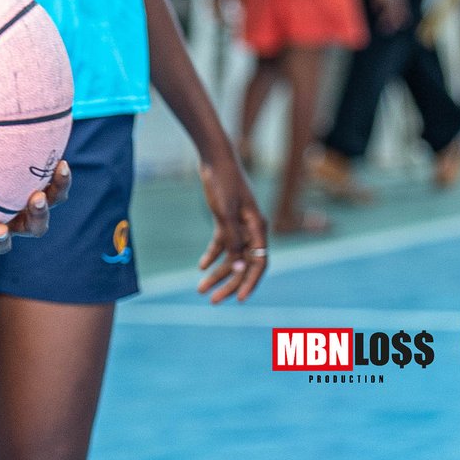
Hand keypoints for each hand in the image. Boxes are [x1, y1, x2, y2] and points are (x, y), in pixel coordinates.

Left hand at [0, 160, 71, 262]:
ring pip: (5, 244)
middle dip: (40, 211)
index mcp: (26, 196)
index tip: (61, 164)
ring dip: (3, 237)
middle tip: (34, 197)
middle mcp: (14, 219)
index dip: (61, 182)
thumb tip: (5, 75)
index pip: (54, 191)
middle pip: (38, 224)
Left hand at [196, 150, 267, 302]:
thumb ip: (233, 240)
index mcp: (258, 228)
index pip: (259, 263)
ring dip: (218, 273)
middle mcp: (252, 229)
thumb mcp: (225, 213)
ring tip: (200, 288)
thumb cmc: (223, 183)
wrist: (215, 160)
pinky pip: (222, 244)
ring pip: (231, 256)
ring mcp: (239, 225)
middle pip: (243, 264)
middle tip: (212, 300)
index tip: (239, 299)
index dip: (250, 282)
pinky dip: (212, 255)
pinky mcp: (226, 220)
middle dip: (229, 283)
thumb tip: (239, 267)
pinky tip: (201, 266)